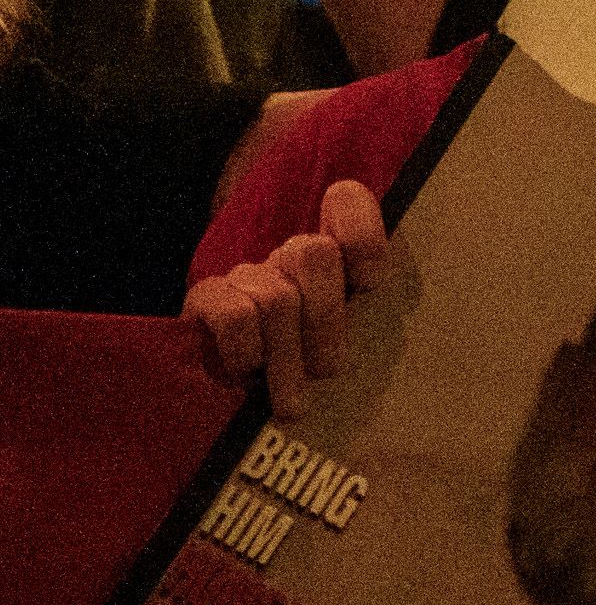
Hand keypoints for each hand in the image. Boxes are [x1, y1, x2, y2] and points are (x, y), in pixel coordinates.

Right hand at [186, 180, 389, 414]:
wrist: (222, 398)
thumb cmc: (301, 372)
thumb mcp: (337, 344)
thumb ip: (362, 318)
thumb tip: (382, 306)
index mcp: (330, 259)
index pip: (346, 202)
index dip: (362, 233)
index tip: (368, 282)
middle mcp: (286, 257)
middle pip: (313, 255)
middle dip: (325, 319)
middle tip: (326, 371)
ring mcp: (244, 275)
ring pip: (277, 298)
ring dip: (287, 358)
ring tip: (292, 402)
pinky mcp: (205, 298)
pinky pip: (236, 315)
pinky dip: (246, 350)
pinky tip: (246, 373)